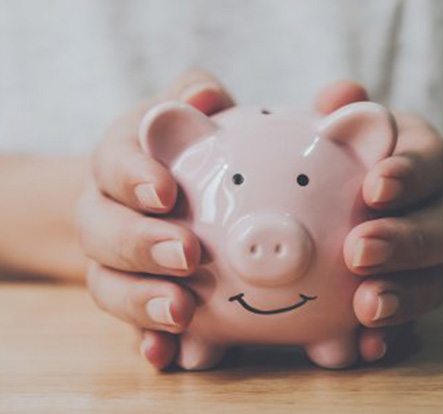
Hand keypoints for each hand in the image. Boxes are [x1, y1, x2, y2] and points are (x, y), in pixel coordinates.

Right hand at [77, 69, 233, 368]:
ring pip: (108, 284)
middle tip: (188, 254)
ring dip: (141, 301)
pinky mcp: (132, 296)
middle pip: (102, 231)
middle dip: (141, 244)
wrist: (154, 192)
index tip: (166, 191)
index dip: (133, 177)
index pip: (113, 164)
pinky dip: (145, 340)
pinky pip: (129, 324)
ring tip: (182, 312)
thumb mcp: (186, 112)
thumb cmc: (181, 147)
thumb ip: (195, 94)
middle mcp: (105, 212)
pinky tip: (165, 354)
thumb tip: (203, 97)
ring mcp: (113, 261)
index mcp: (120, 162)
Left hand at [316, 81, 442, 361]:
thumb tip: (339, 96)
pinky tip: (366, 347)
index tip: (375, 185)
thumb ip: (344, 110)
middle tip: (360, 251)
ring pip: (437, 281)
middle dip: (406, 241)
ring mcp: (431, 260)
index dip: (410, 174)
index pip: (430, 161)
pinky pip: (414, 322)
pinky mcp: (414, 295)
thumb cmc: (353, 157)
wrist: (380, 202)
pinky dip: (393, 336)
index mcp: (421, 162)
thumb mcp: (351, 127)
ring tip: (366, 308)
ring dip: (404, 297)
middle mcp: (437, 210)